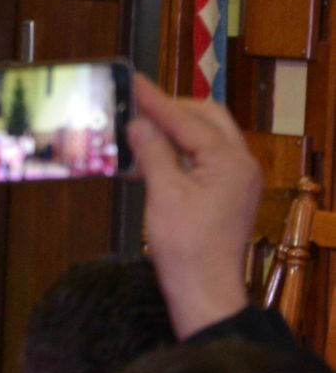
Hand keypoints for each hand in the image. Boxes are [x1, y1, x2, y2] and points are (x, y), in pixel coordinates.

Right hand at [127, 75, 260, 337]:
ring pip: (206, 137)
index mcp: (230, 161)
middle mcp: (240, 163)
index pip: (188, 119)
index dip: (156, 101)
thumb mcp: (164, 196)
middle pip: (207, 118)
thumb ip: (153, 154)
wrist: (204, 291)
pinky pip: (203, 159)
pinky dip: (178, 152)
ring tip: (138, 130)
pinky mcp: (226, 193)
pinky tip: (150, 158)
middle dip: (172, 109)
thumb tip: (138, 125)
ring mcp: (236, 179)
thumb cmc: (186, 247)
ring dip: (173, 130)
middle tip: (136, 105)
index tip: (133, 81)